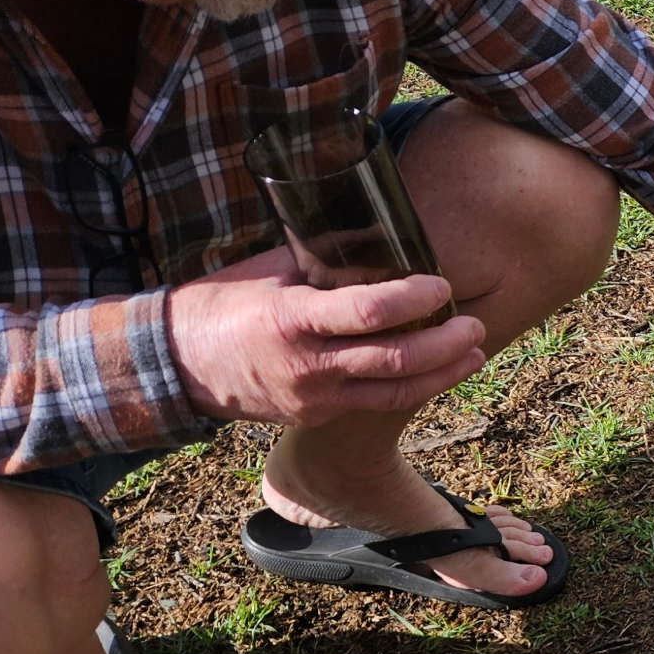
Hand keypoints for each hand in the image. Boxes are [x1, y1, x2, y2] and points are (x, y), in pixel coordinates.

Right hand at [168, 246, 487, 426]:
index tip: (442, 285)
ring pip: (394, 392)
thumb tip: (375, 237)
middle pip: (395, 360)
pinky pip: (373, 403)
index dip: (414, 299)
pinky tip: (435, 370)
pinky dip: (410, 386)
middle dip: (446, 344)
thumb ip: (321, 260)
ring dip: (442, 374)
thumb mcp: (268, 270)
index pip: (369, 312)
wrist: (177, 363)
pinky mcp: (317, 416)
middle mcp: (307, 364)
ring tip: (474, 354)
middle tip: (476, 325)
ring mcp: (314, 397)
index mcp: (292, 318)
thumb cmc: (223, 303)